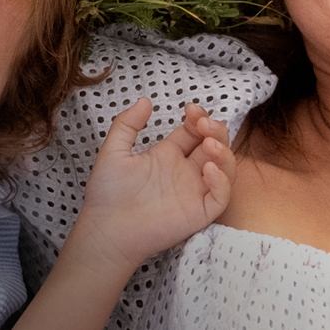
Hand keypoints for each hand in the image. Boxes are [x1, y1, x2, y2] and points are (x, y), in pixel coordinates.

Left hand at [67, 99, 232, 270]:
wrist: (104, 228)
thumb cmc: (107, 193)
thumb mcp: (113, 151)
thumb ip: (127, 124)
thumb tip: (145, 100)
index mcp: (168, 155)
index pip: (194, 131)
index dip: (199, 118)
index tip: (191, 110)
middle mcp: (185, 171)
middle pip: (214, 145)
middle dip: (216, 130)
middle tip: (204, 123)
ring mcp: (194, 192)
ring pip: (224, 168)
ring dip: (224, 152)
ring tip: (210, 144)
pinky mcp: (198, 213)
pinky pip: (220, 196)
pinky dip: (222, 181)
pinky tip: (209, 169)